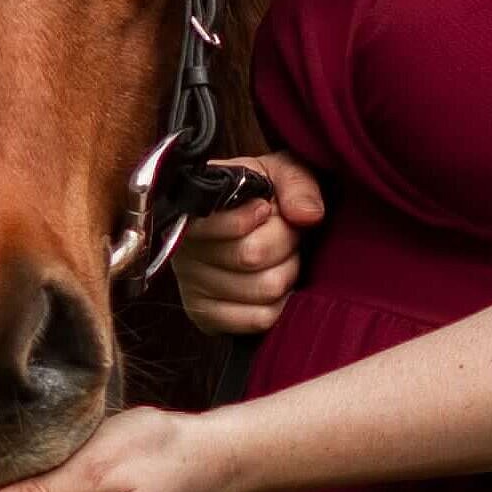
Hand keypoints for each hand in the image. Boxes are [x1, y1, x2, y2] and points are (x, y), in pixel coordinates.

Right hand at [168, 149, 324, 336]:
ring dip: (286, 271)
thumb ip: (297, 184)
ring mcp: (191, 288)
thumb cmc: (264, 195)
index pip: (217, 225)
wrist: (255, 222)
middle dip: (284, 242)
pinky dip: (280, 303)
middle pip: (251, 255)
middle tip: (285, 233)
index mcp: (192, 210)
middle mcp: (182, 251)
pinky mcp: (207, 317)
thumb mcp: (280, 173)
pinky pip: (259, 318)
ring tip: (281, 257)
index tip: (266, 208)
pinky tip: (275, 282)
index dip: (252, 218)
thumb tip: (309, 216)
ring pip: (262, 289)